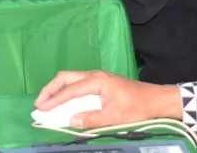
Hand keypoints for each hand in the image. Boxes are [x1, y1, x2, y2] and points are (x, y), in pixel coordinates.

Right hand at [35, 70, 181, 128]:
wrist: (157, 100)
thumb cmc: (138, 107)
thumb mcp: (116, 117)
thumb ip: (92, 119)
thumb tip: (71, 120)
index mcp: (97, 80)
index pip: (70, 89)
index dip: (54, 99)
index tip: (41, 108)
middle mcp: (95, 75)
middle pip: (65, 77)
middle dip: (50, 89)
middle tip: (39, 103)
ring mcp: (97, 77)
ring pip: (71, 79)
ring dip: (57, 89)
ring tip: (47, 102)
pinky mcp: (100, 83)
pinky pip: (78, 84)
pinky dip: (67, 91)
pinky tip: (64, 101)